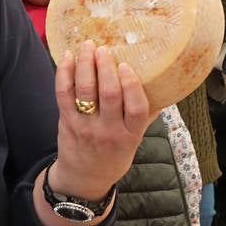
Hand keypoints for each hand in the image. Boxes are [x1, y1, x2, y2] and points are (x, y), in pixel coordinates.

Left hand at [49, 40, 154, 199]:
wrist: (84, 179)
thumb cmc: (114, 156)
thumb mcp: (136, 142)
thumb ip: (145, 116)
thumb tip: (162, 85)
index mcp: (130, 135)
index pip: (136, 108)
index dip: (132, 84)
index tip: (127, 65)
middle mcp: (108, 131)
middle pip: (109, 94)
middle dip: (106, 67)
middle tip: (104, 49)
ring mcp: (86, 126)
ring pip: (85, 91)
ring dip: (86, 64)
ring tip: (88, 46)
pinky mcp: (67, 122)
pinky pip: (63, 94)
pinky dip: (64, 73)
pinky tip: (68, 57)